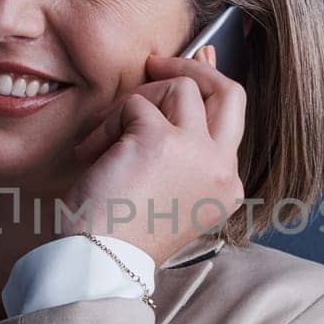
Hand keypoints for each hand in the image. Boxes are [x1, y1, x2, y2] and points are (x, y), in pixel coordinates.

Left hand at [61, 44, 246, 265]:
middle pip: (228, 92)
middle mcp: (221, 168)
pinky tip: (91, 155)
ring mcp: (196, 152)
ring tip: (106, 140)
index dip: (210, 85)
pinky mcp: (160, 140)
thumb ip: (182, 147)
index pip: (232, 118)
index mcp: (226, 187)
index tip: (195, 60)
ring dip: (134, 104)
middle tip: (157, 66)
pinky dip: (106, 125)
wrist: (101, 263)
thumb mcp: (166, 192)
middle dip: (194, 68)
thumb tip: (181, 84)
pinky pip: (133, 105)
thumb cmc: (122, 234)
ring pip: (178, 89)